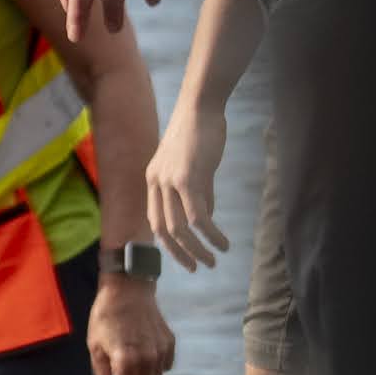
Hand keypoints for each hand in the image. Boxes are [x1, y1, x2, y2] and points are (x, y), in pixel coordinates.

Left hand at [86, 271, 174, 374]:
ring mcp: (160, 353)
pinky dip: (153, 367)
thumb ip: (100, 373)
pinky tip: (143, 349)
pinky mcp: (169, 345)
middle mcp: (146, 360)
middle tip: (119, 374)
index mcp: (124, 361)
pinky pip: (163, 368)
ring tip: (129, 357)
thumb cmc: (105, 316)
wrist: (130, 288)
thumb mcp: (95, 344)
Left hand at [144, 106, 230, 269]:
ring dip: (198, 249)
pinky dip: (211, 235)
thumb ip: (196, 193)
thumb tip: (205, 221)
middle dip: (182, 254)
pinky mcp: (187, 178)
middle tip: (200, 267)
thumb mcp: (193, 167)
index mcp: (153, 180)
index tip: (184, 257)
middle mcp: (155, 182)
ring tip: (215, 259)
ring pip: (181, 228)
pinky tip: (223, 243)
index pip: (154, 221)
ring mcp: (169, 181)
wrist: (201, 107)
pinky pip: (198, 217)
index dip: (168, 244)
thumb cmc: (200, 134)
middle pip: (164, 230)